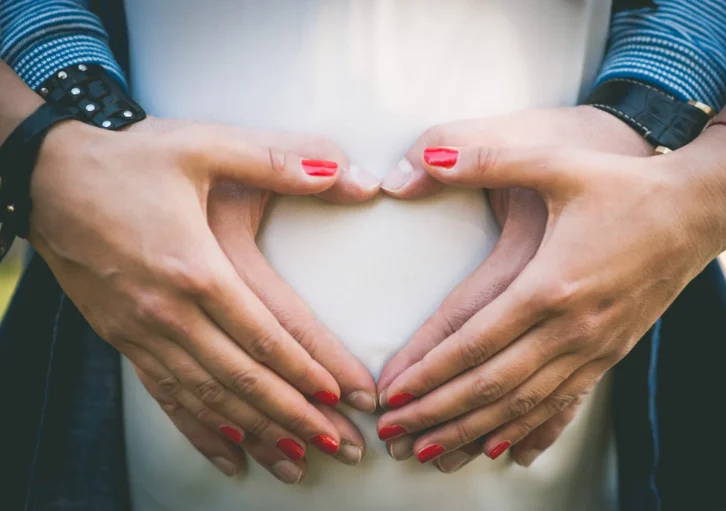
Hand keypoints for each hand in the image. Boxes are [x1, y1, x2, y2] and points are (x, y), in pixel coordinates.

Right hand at [29, 116, 378, 480]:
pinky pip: (166, 396)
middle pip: (243, 379)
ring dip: (257, 433)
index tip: (347, 399)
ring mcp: (141, 330)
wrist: (45, 176)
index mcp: (198, 266)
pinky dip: (201, 430)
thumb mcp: (204, 146)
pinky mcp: (122, 337)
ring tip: (297, 462)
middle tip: (340, 447)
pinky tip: (229, 455)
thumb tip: (343, 170)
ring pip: (208, 398)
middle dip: (296, 416)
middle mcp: (169, 310)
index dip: (310, 370)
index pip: (267, 335)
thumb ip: (276, 161)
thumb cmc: (129, 158)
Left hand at [375, 107, 725, 467]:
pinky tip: (506, 451)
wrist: (695, 211)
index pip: (474, 339)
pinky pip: (564, 403)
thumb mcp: (555, 162)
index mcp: (547, 282)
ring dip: (474, 431)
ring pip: (524, 404)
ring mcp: (593, 346)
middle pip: (491, 384)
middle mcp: (570, 326)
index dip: (428, 370)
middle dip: (437, 412)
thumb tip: (423, 157)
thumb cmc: (623, 186)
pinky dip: (530, 430)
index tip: (392, 393)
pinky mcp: (610, 353)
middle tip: (394, 434)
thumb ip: (485, 159)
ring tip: (433, 452)